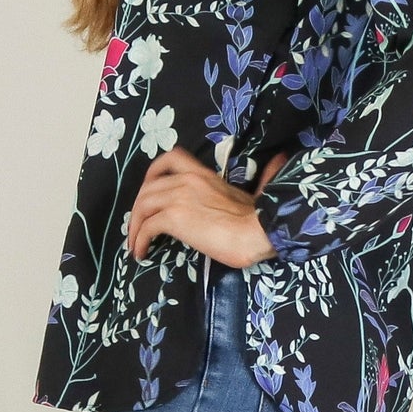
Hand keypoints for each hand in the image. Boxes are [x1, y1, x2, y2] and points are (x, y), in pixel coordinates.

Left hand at [128, 147, 289, 266]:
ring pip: (142, 206)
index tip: (148, 189)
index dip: (152, 174)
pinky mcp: (174, 218)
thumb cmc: (258, 219)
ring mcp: (179, 197)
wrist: (258, 231)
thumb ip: (252, 180)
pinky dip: (139, 239)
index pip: (171, 159)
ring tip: (135, 244)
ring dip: (134, 226)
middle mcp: (186, 180)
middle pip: (148, 188)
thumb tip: (278, 159)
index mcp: (203, 174)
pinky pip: (147, 226)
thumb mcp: (249, 194)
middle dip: (137, 209)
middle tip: (138, 227)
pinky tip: (142, 252)